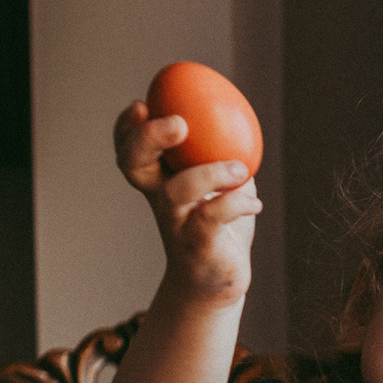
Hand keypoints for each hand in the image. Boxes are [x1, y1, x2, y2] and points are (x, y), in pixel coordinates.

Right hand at [114, 101, 258, 305]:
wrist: (217, 279)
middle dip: (148, 138)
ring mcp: (175, 223)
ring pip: (177, 191)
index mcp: (160, 179)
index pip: (130, 148)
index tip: (141, 103)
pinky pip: (211, 219)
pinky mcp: (196, 245)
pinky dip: (235, 204)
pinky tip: (255, 203)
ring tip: (240, 167)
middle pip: (134, 164)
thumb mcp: (222, 182)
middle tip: (178, 123)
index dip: (127, 127)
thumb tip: (239, 112)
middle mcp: (160, 198)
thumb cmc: (218, 223)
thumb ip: (224, 152)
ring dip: (209, 174)